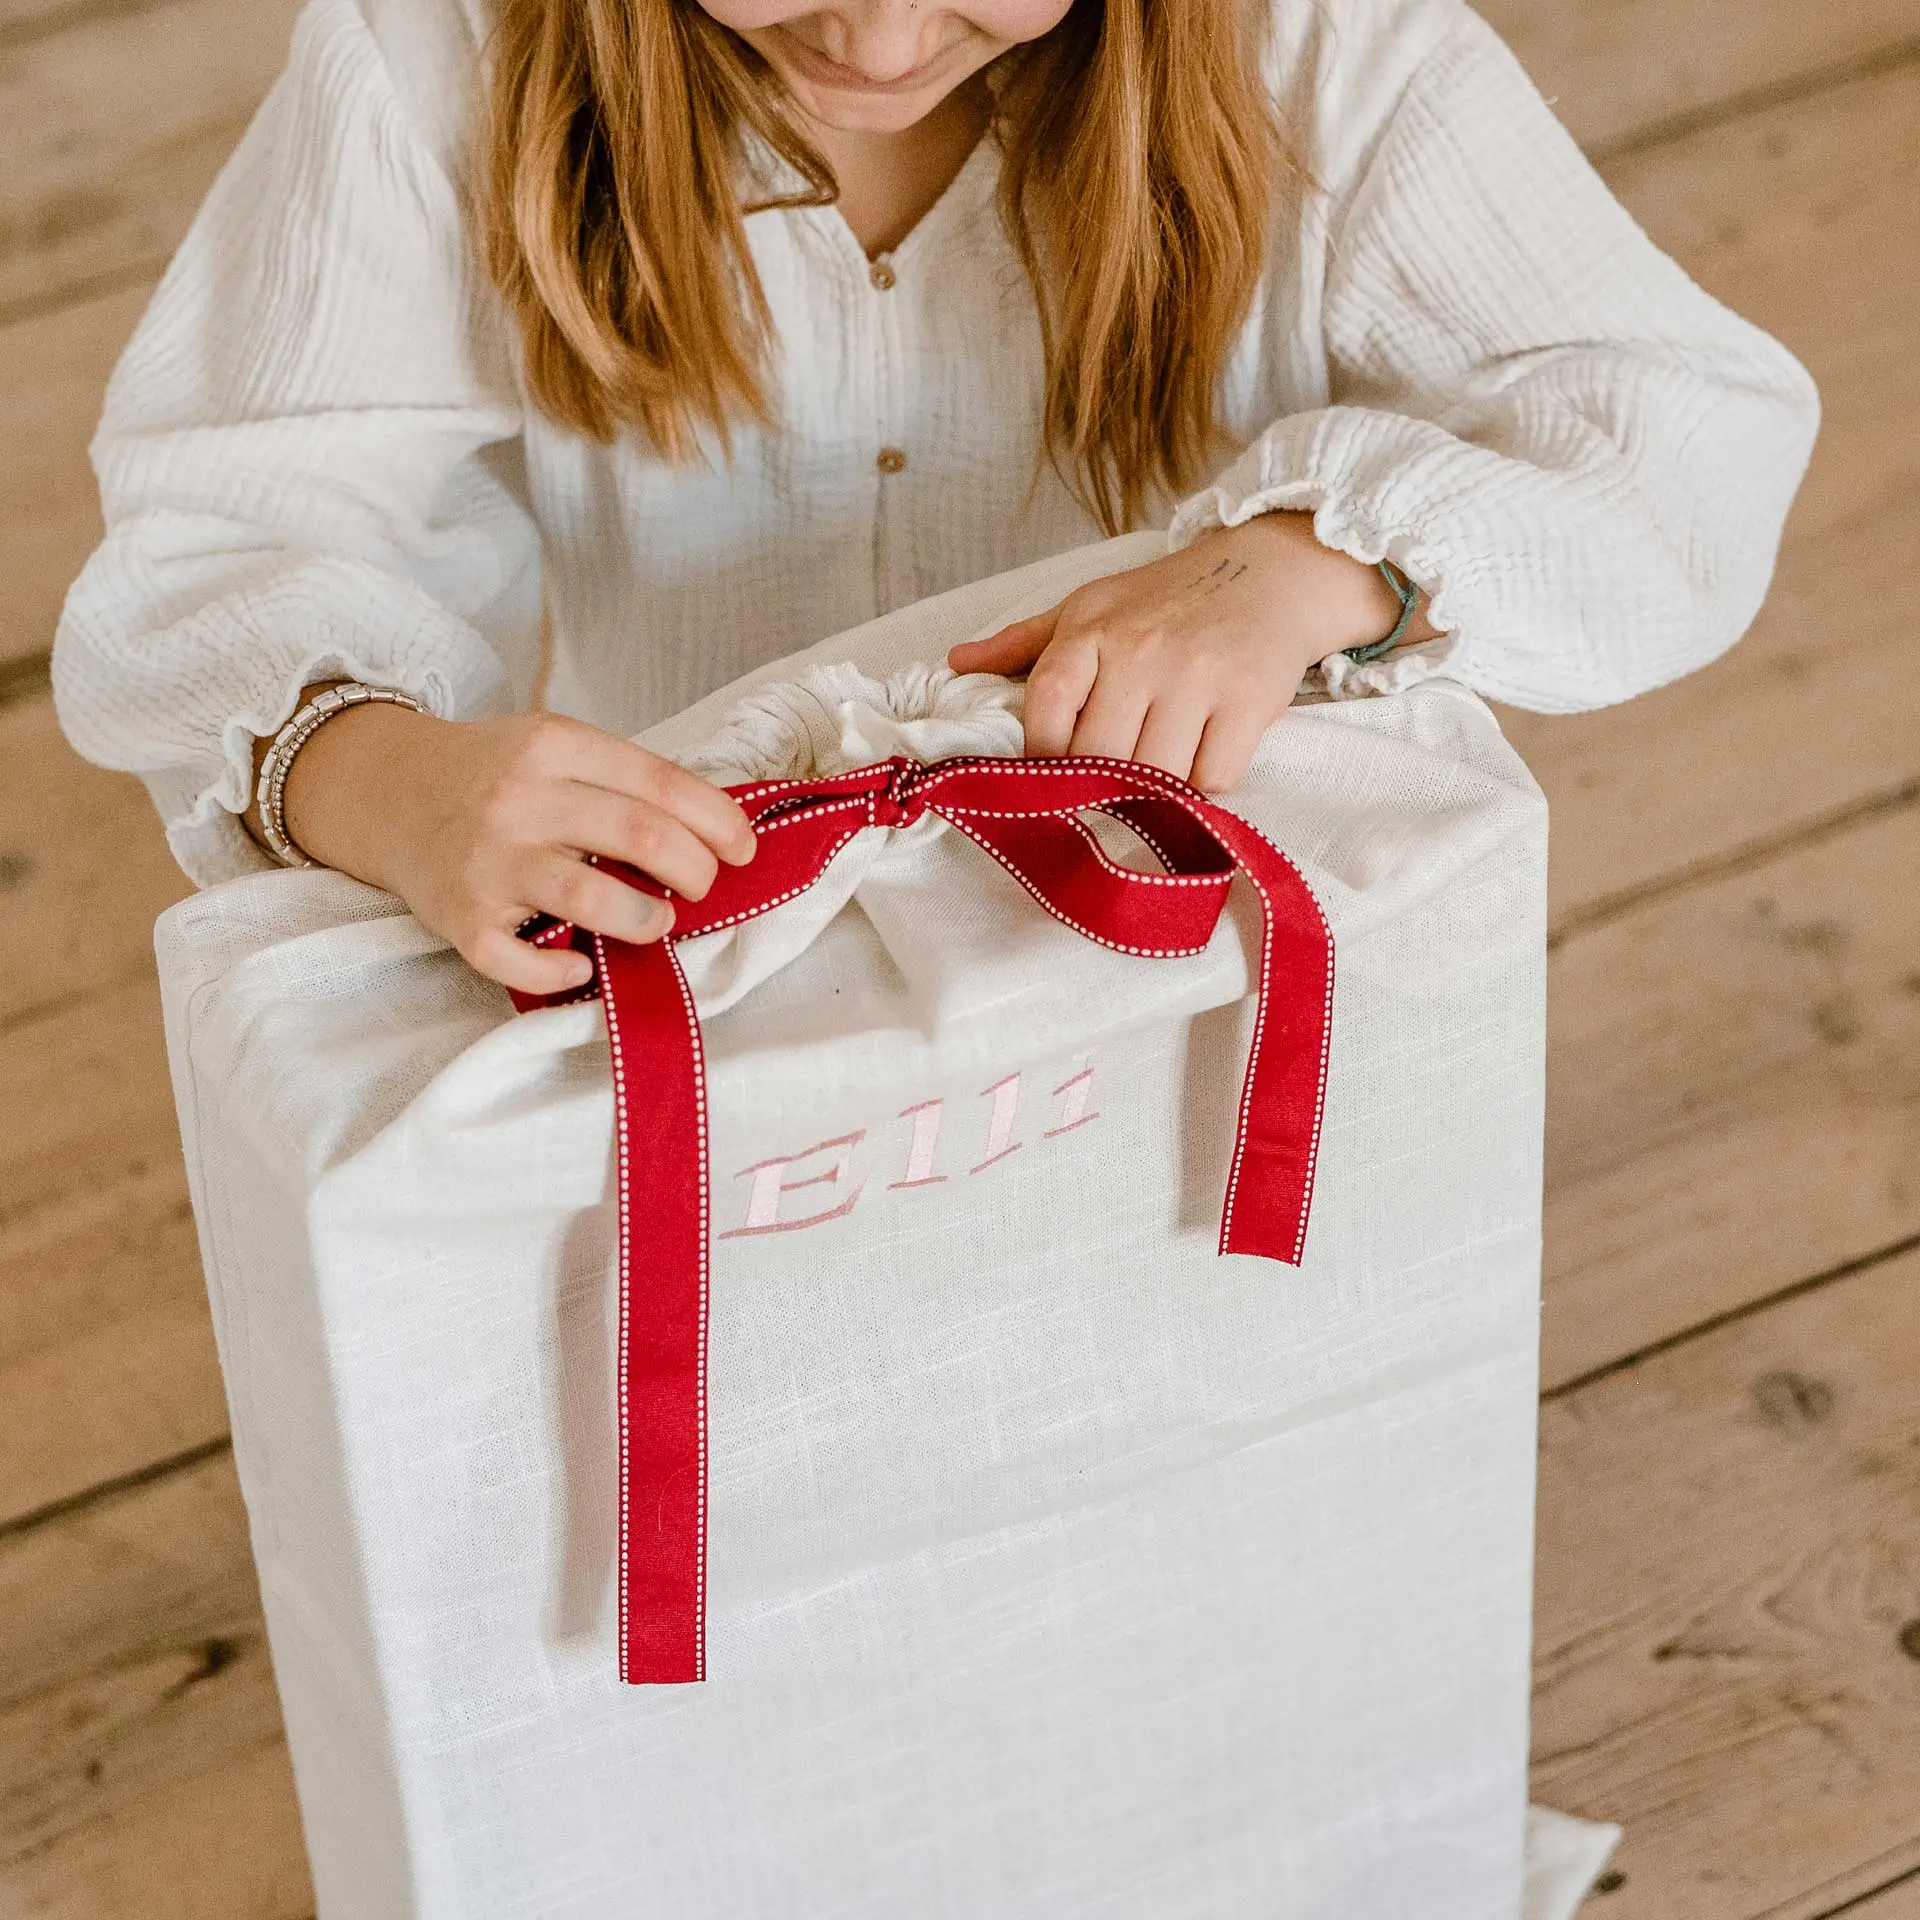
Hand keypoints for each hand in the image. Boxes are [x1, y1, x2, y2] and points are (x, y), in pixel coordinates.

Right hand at [274, 701, 755, 996]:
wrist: (386, 792)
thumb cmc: (495, 776)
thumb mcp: (556, 747)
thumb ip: (624, 781)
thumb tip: (718, 833)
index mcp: (554, 745)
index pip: (663, 785)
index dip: (718, 822)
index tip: (742, 849)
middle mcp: (519, 799)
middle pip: (643, 838)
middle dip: (695, 871)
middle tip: (700, 887)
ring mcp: (488, 862)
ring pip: (593, 900)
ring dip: (646, 921)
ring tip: (656, 923)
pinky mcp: (460, 920)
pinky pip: (522, 962)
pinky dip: (564, 973)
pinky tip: (582, 965)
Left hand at [948, 511, 1420, 790]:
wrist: (1271, 574)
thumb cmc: (1169, 598)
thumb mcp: (1091, 605)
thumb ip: (1024, 642)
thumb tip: (956, 662)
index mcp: (1091, 631)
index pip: (1044, 713)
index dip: (1042, 759)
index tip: (1054, 773)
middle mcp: (1141, 651)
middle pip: (1099, 760)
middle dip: (1100, 785)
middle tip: (1110, 787)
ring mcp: (1197, 677)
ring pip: (1155, 778)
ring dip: (1154, 792)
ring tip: (1156, 774)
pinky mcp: (1249, 700)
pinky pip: (1212, 779)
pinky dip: (1203, 787)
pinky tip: (1201, 761)